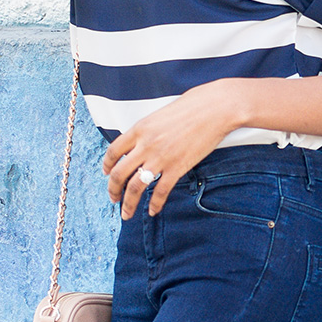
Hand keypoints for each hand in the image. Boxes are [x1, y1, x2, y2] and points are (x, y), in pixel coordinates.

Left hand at [103, 81, 243, 217]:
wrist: (214, 109)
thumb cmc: (191, 107)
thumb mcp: (159, 116)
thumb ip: (147, 132)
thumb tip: (140, 146)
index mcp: (139, 129)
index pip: (113, 151)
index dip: (107, 165)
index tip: (106, 173)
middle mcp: (145, 145)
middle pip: (119, 174)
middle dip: (112, 190)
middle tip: (113, 199)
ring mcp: (161, 158)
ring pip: (135, 187)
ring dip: (128, 204)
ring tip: (127, 213)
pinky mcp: (177, 168)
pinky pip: (160, 192)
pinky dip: (154, 204)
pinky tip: (153, 210)